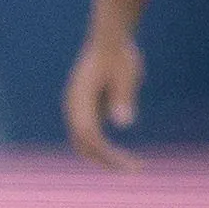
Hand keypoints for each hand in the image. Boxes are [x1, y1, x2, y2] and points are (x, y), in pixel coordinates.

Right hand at [64, 30, 145, 171]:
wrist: (110, 38)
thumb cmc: (119, 55)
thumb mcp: (126, 75)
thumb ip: (123, 98)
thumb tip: (124, 123)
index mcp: (79, 101)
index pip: (89, 136)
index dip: (107, 154)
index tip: (130, 165)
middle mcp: (74, 108)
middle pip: (83, 144)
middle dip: (106, 160)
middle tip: (134, 169)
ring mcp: (78, 109)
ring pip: (85, 141)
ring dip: (105, 156)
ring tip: (131, 165)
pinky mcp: (87, 108)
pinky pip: (91, 134)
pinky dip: (104, 147)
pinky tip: (121, 153)